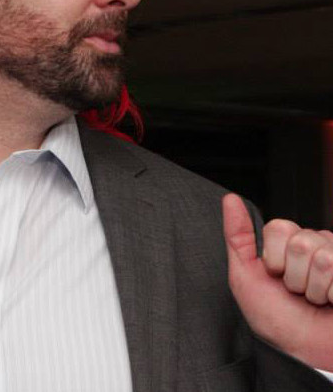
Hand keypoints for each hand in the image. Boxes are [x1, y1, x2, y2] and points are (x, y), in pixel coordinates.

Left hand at [223, 193, 332, 370]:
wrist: (302, 353)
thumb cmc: (275, 318)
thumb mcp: (244, 275)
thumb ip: (237, 235)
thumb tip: (230, 199)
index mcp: (289, 243)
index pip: (279, 227)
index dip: (272, 256)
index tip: (274, 275)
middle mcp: (316, 246)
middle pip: (301, 242)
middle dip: (293, 275)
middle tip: (296, 291)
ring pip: (324, 257)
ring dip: (314, 288)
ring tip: (314, 299)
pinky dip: (332, 295)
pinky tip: (332, 302)